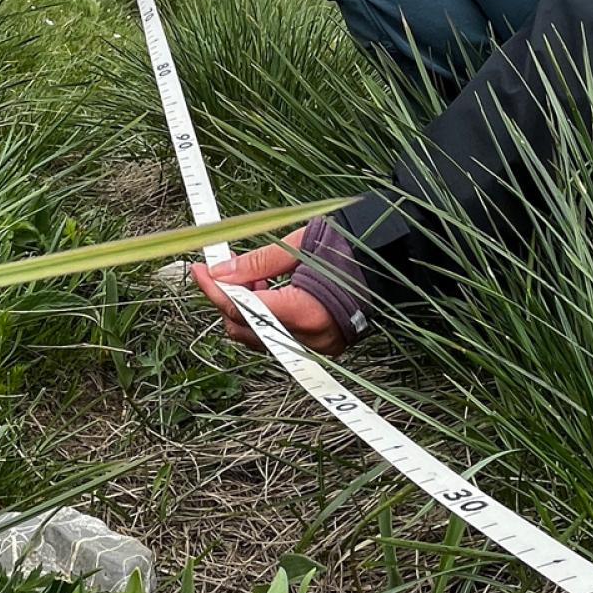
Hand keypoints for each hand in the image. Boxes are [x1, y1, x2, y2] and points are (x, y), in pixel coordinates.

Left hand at [190, 226, 347, 355]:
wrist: (393, 258)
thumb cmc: (351, 245)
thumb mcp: (298, 245)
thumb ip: (256, 264)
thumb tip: (219, 272)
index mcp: (306, 311)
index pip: (242, 310)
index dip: (214, 291)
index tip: (199, 271)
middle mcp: (310, 338)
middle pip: (245, 330)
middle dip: (228, 301)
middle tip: (230, 269)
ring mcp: (317, 347)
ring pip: (259, 338)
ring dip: (246, 310)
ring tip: (258, 279)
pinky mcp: (321, 346)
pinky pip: (278, 339)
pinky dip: (264, 319)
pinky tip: (271, 293)